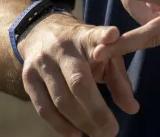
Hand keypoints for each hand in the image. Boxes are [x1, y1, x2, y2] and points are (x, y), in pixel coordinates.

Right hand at [19, 13, 140, 136]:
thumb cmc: (82, 49)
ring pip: (61, 100)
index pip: (94, 35)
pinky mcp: (28, 78)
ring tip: (98, 135)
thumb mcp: (103, 55)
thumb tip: (132, 108)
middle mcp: (61, 48)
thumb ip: (119, 79)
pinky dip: (61, 125)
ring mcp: (41, 63)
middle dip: (97, 111)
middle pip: (78, 82)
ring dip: (81, 122)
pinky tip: (76, 134)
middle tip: (112, 131)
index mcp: (84, 37)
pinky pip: (44, 108)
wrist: (41, 32)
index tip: (112, 36)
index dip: (103, 36)